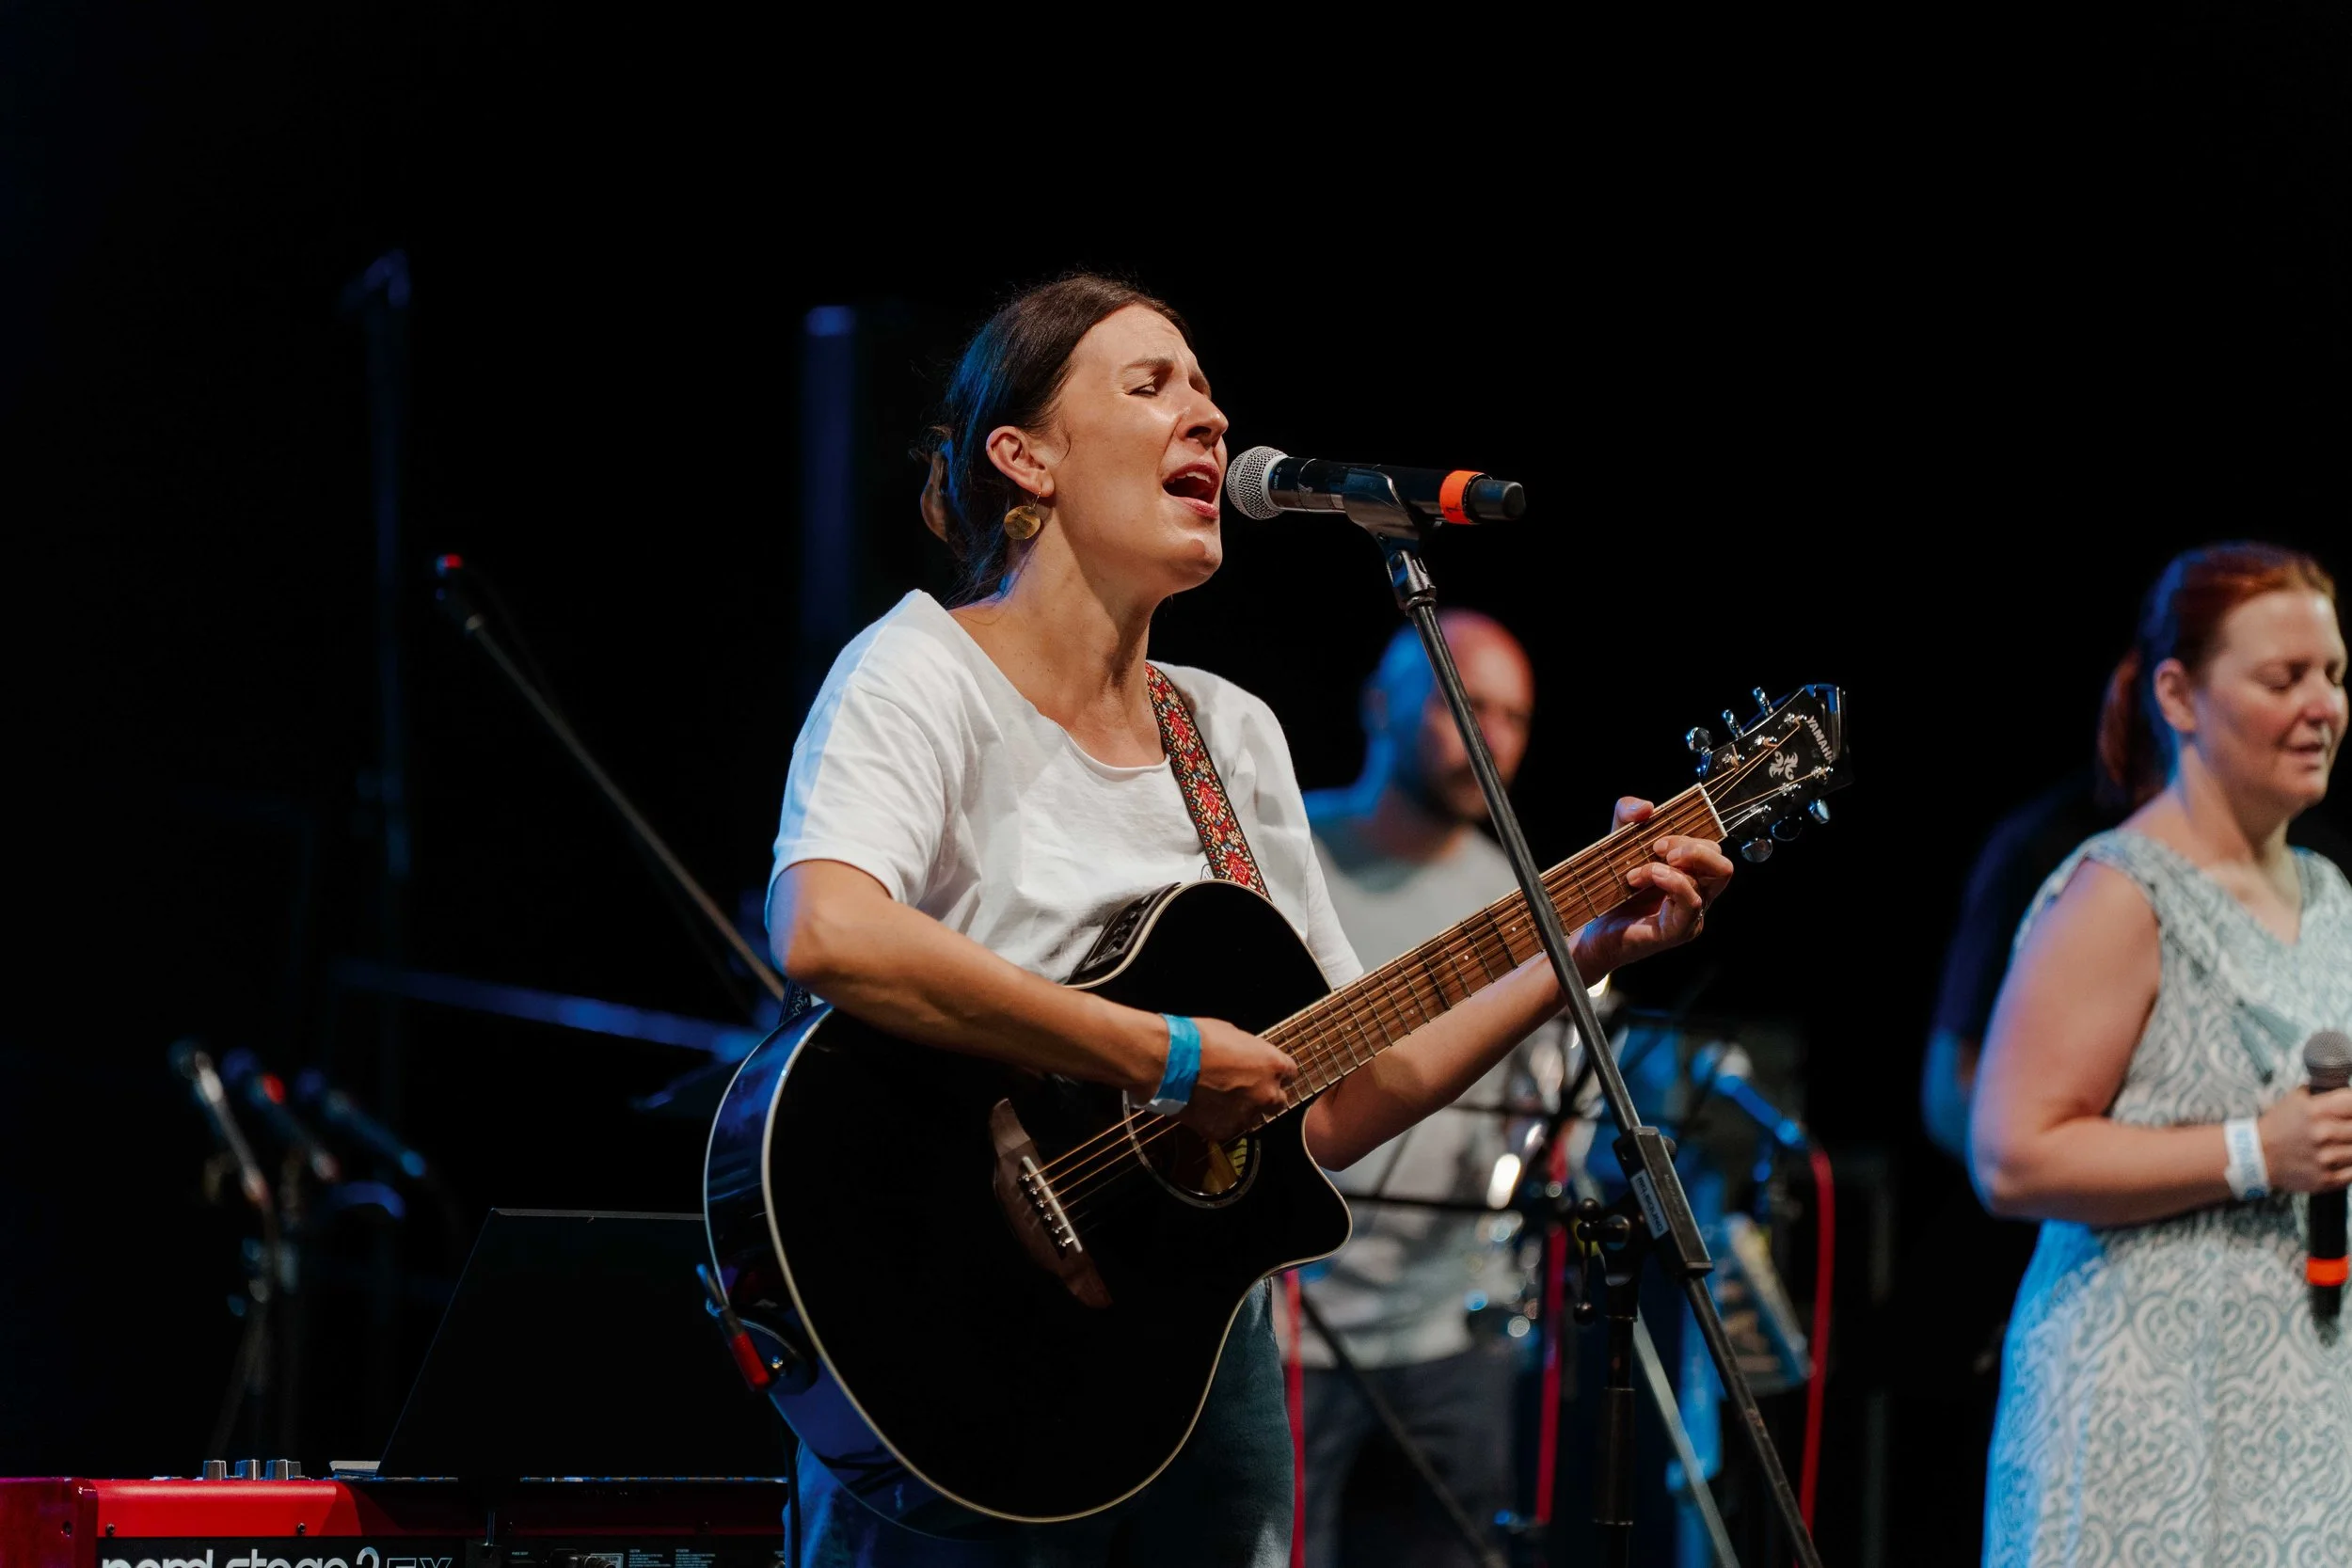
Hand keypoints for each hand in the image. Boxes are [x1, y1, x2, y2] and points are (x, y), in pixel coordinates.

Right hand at [1177, 1018, 1298, 1141]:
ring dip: (1243, 1110)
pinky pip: (1228, 1127)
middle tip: (1246, 1088)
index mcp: (1273, 1065)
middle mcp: (1266, 1094)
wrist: (1170, 1063)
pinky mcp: (1223, 1130)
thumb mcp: (1233, 1034)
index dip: (1276, 1073)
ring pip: (1252, 1117)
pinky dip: (1220, 1120)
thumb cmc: (1198, 1041)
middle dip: (1265, 1095)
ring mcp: (1246, 1115)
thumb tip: (1248, 1058)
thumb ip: (1249, 1052)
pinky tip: (1205, 1107)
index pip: (1290, 1073)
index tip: (1266, 1072)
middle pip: (1278, 1102)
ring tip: (1220, 1098)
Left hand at [1573, 797, 1734, 976]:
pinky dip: (1671, 882)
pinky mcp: (1678, 931)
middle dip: (1693, 848)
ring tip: (1635, 874)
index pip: (1712, 851)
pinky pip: (1692, 902)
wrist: (1590, 931)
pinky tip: (1643, 878)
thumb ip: (1627, 816)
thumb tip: (1648, 807)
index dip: (1689, 837)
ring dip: (1668, 867)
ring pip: (1711, 881)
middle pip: (1723, 865)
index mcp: (1689, 875)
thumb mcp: (1616, 844)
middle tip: (1657, 849)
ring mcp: (1691, 916)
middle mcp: (1697, 896)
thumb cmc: (1609, 891)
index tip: (1656, 839)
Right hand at [2257, 1086, 2351, 1193]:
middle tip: (2343, 1129)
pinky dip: (2348, 1166)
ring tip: (2338, 1144)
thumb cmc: (2277, 1127)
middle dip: (2350, 1128)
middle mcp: (2323, 1134)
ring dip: (2350, 1147)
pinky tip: (2338, 1160)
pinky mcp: (2325, 1179)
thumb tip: (2343, 1089)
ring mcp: (2325, 1158)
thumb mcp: (2293, 1100)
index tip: (2348, 1112)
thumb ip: (2320, 1092)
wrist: (2256, 1156)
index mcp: (2315, 1111)